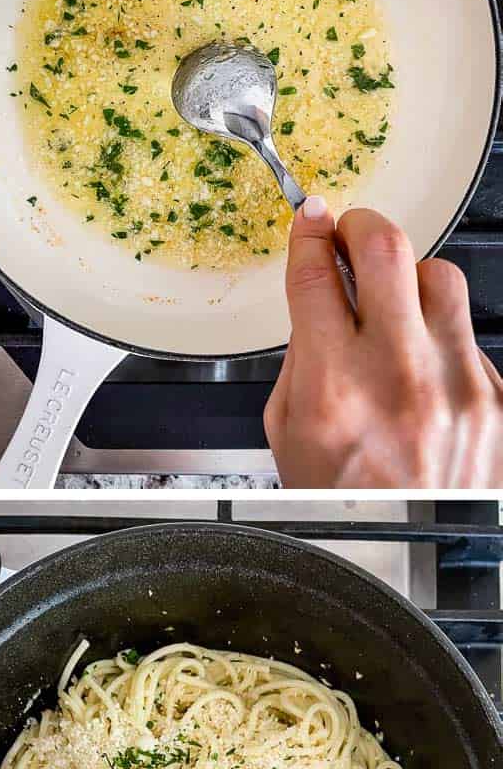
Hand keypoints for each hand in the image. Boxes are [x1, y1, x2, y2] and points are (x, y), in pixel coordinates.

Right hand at [265, 198, 502, 486]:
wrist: (413, 546)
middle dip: (359, 226)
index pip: (316, 276)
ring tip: (390, 301)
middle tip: (348, 232)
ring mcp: (458, 384)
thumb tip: (318, 297)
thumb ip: (303, 358)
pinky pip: (467, 332)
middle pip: (385, 248)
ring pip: (439, 277)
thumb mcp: (287, 433)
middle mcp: (400, 378)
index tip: (309, 222)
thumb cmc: (345, 500)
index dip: (308, 235)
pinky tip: (419, 365)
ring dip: (406, 277)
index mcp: (334, 390)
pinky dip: (438, 336)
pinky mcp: (496, 394)